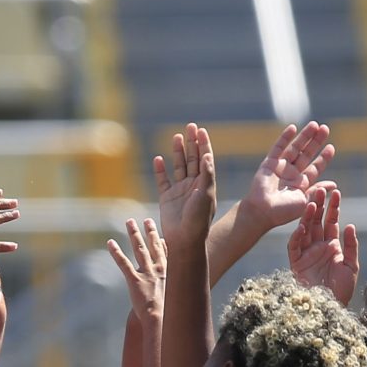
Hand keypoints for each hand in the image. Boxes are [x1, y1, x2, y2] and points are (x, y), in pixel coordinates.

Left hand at [103, 216, 165, 322]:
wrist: (162, 320)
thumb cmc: (168, 315)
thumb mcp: (174, 303)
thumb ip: (172, 297)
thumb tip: (173, 303)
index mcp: (169, 275)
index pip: (166, 254)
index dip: (163, 243)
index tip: (161, 235)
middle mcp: (158, 270)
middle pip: (153, 246)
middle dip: (150, 232)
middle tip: (147, 220)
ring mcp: (146, 274)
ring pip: (139, 249)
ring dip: (134, 234)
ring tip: (129, 222)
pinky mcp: (134, 280)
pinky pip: (123, 263)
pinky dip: (116, 252)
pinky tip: (110, 243)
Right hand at [154, 123, 216, 246]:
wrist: (185, 239)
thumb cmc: (199, 219)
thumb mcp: (206, 194)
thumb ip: (206, 174)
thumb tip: (207, 154)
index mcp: (206, 184)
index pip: (205, 159)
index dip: (204, 144)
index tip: (201, 130)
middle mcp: (193, 185)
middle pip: (192, 159)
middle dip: (191, 143)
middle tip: (190, 126)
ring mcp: (180, 191)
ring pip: (178, 166)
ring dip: (177, 152)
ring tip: (177, 136)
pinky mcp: (167, 198)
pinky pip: (162, 180)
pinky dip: (160, 170)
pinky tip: (158, 159)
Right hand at [241, 121, 334, 230]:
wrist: (262, 212)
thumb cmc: (283, 212)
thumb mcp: (305, 201)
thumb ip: (317, 191)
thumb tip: (334, 185)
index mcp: (301, 184)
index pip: (315, 167)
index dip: (323, 157)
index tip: (332, 147)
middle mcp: (291, 174)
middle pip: (306, 154)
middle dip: (316, 142)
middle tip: (326, 129)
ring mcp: (280, 167)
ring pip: (295, 148)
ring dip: (304, 136)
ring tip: (315, 125)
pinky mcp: (269, 163)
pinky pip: (278, 147)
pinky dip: (285, 137)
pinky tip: (293, 128)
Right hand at [286, 184, 357, 305]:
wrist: (329, 308)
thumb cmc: (341, 290)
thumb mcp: (351, 266)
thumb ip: (351, 246)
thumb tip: (350, 225)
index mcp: (331, 245)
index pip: (331, 221)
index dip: (333, 207)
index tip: (336, 192)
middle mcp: (318, 246)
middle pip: (316, 221)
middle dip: (317, 206)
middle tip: (319, 190)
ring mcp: (306, 254)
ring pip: (305, 230)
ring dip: (307, 217)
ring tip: (310, 204)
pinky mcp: (296, 263)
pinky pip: (294, 247)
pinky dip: (297, 237)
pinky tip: (302, 227)